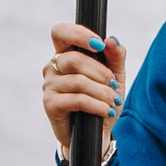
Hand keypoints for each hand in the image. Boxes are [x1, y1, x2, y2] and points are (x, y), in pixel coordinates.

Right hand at [41, 21, 124, 155]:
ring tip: (113, 101)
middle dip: (101, 73)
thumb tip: (111, 39)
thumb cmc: (102, 101)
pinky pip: (76, 99)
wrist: (96, 134)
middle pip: (75, 59)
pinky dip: (96, 105)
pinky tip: (105, 110)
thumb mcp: (115, 77)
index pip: (60, 32)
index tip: (99, 44)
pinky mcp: (50, 104)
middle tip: (114, 86)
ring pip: (78, 81)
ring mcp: (49, 85)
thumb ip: (115, 56)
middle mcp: (53, 67)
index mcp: (66, 54)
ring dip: (102, 92)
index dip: (78, 34)